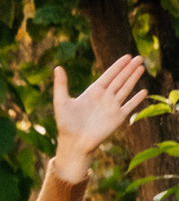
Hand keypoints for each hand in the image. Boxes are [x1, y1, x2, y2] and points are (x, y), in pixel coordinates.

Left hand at [52, 54, 149, 177]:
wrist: (73, 143)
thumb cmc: (66, 124)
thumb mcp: (61, 102)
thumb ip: (61, 85)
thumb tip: (57, 67)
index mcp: (92, 92)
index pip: (108, 76)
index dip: (118, 66)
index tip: (127, 56)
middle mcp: (104, 98)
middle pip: (119, 80)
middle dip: (129, 69)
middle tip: (139, 57)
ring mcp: (112, 107)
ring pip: (126, 89)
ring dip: (134, 79)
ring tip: (141, 67)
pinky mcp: (117, 118)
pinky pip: (129, 106)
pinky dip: (137, 99)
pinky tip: (144, 91)